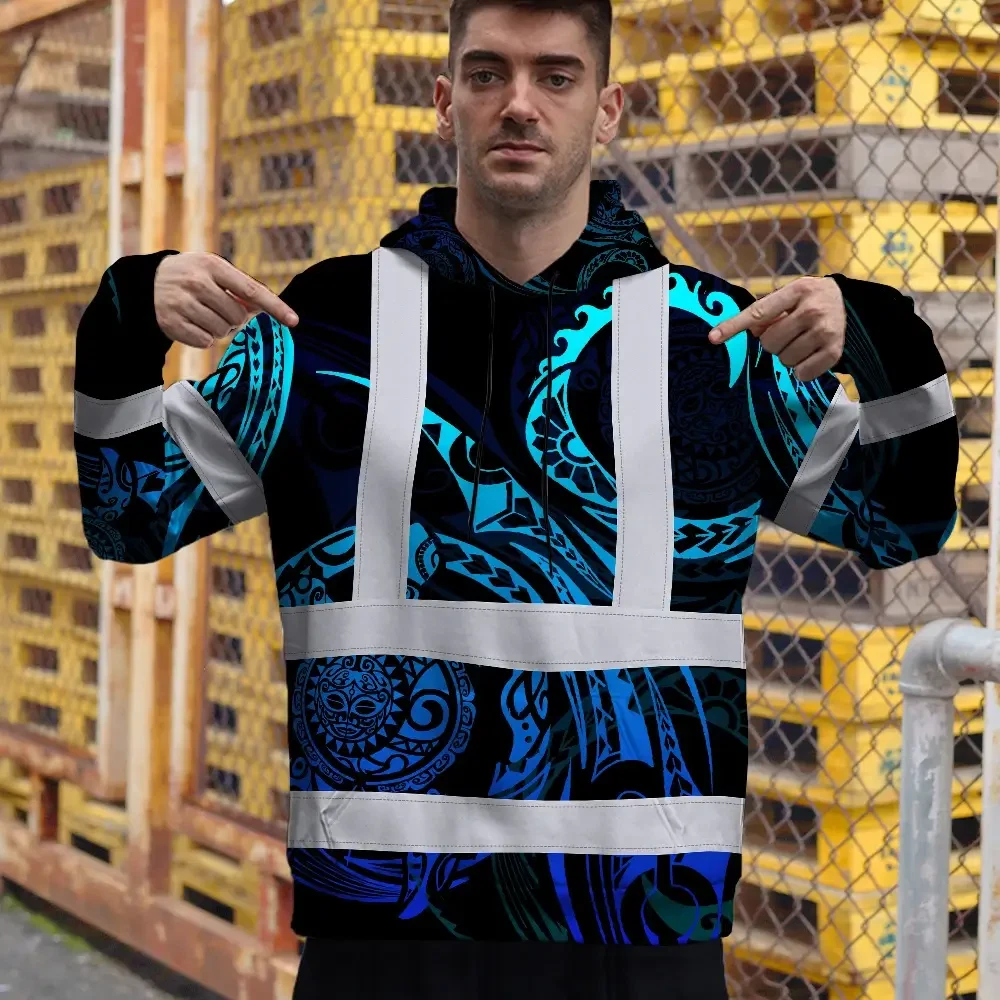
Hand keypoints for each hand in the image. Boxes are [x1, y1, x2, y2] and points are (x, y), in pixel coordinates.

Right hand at [153, 252, 298, 348]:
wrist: (145, 284)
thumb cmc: (191, 277)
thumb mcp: (212, 271)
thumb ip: (239, 287)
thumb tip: (263, 308)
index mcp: (212, 265)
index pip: (252, 289)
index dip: (275, 307)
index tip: (294, 321)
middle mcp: (196, 282)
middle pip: (238, 316)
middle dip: (234, 319)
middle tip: (218, 309)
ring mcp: (182, 303)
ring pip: (222, 331)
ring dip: (219, 329)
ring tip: (203, 314)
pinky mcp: (171, 323)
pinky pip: (205, 342)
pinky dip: (203, 338)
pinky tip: (191, 324)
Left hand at [708, 276, 845, 381]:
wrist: (850, 304)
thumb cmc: (810, 300)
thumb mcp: (790, 296)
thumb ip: (766, 311)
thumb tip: (749, 330)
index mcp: (797, 291)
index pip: (758, 312)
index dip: (734, 326)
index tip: (713, 337)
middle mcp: (812, 310)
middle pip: (770, 343)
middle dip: (773, 343)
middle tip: (787, 334)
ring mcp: (825, 332)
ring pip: (784, 360)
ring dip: (787, 356)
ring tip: (800, 342)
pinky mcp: (834, 352)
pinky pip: (802, 373)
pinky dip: (801, 369)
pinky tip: (809, 355)